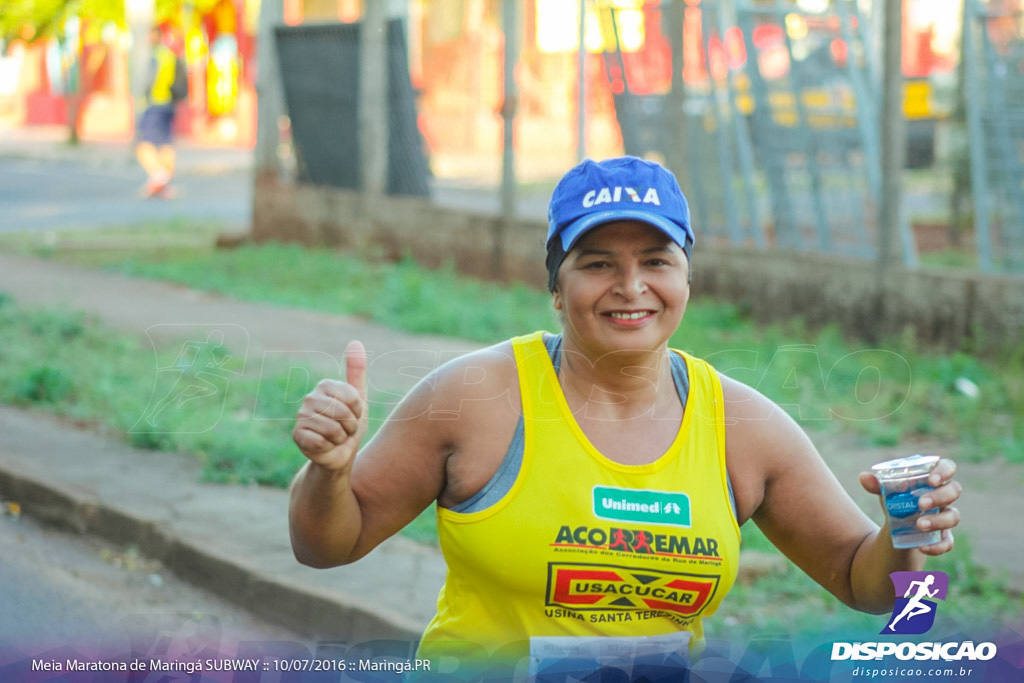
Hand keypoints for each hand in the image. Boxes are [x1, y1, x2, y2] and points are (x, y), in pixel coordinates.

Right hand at [292, 340, 368, 471]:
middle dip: (350, 426)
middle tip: (344, 429)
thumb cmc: (350, 425)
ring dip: (340, 437)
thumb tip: (355, 342)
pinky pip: (321, 441)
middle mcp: (310, 398)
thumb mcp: (359, 398)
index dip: (358, 411)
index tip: (353, 414)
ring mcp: (301, 416)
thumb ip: (356, 371)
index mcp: (325, 386)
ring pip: (333, 428)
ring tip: (336, 437)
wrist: (340, 453)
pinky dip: (329, 447)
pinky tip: (324, 446)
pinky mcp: (297, 435)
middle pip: (343, 413)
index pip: (352, 397)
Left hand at [859, 458, 961, 555]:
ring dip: (938, 521)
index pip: (948, 467)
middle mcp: (944, 496)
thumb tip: (863, 477)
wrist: (898, 527)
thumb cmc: (898, 500)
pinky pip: (947, 542)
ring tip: (919, 525)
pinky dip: (937, 546)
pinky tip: (922, 547)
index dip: (944, 471)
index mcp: (933, 480)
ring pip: (953, 517)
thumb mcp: (887, 492)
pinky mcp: (944, 536)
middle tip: (921, 503)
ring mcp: (946, 516)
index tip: (931, 480)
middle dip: (939, 497)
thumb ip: (877, 485)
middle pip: (954, 491)